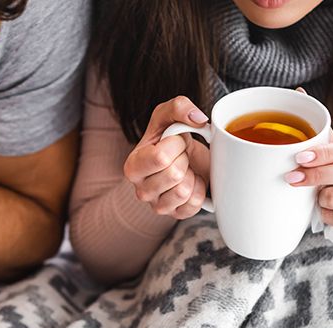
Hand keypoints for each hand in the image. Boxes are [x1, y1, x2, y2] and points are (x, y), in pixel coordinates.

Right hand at [125, 96, 209, 218]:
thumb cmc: (172, 138)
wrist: (185, 159)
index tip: (176, 141)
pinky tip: (192, 181)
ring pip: (184, 192)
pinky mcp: (176, 215)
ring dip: (192, 175)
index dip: (177, 144)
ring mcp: (158, 206)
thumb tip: (198, 118)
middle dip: (185, 159)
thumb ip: (179, 107)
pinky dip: (199, 190)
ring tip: (186, 169)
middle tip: (182, 156)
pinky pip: (194, 204)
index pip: (160, 157)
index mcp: (133, 166)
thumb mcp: (170, 116)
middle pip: (174, 175)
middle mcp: (140, 190)